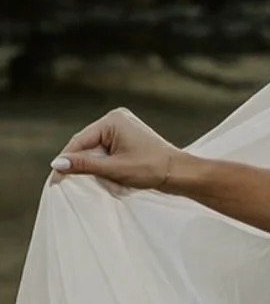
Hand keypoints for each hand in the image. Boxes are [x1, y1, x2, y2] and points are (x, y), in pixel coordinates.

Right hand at [49, 107, 179, 191]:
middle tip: (66, 183)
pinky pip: (108, 152)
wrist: (180, 173)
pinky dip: (105, 165)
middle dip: (81, 163)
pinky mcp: (128, 139)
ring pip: (98, 150)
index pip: (80, 141)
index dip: (67, 160)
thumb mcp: (114, 169)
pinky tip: (107, 177)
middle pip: (88, 144)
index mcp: (113, 120)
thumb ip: (85, 165)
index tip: (55, 178)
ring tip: (92, 181)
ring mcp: (124, 128)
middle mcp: (117, 119)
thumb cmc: (152, 169)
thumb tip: (57, 164)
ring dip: (94, 166)